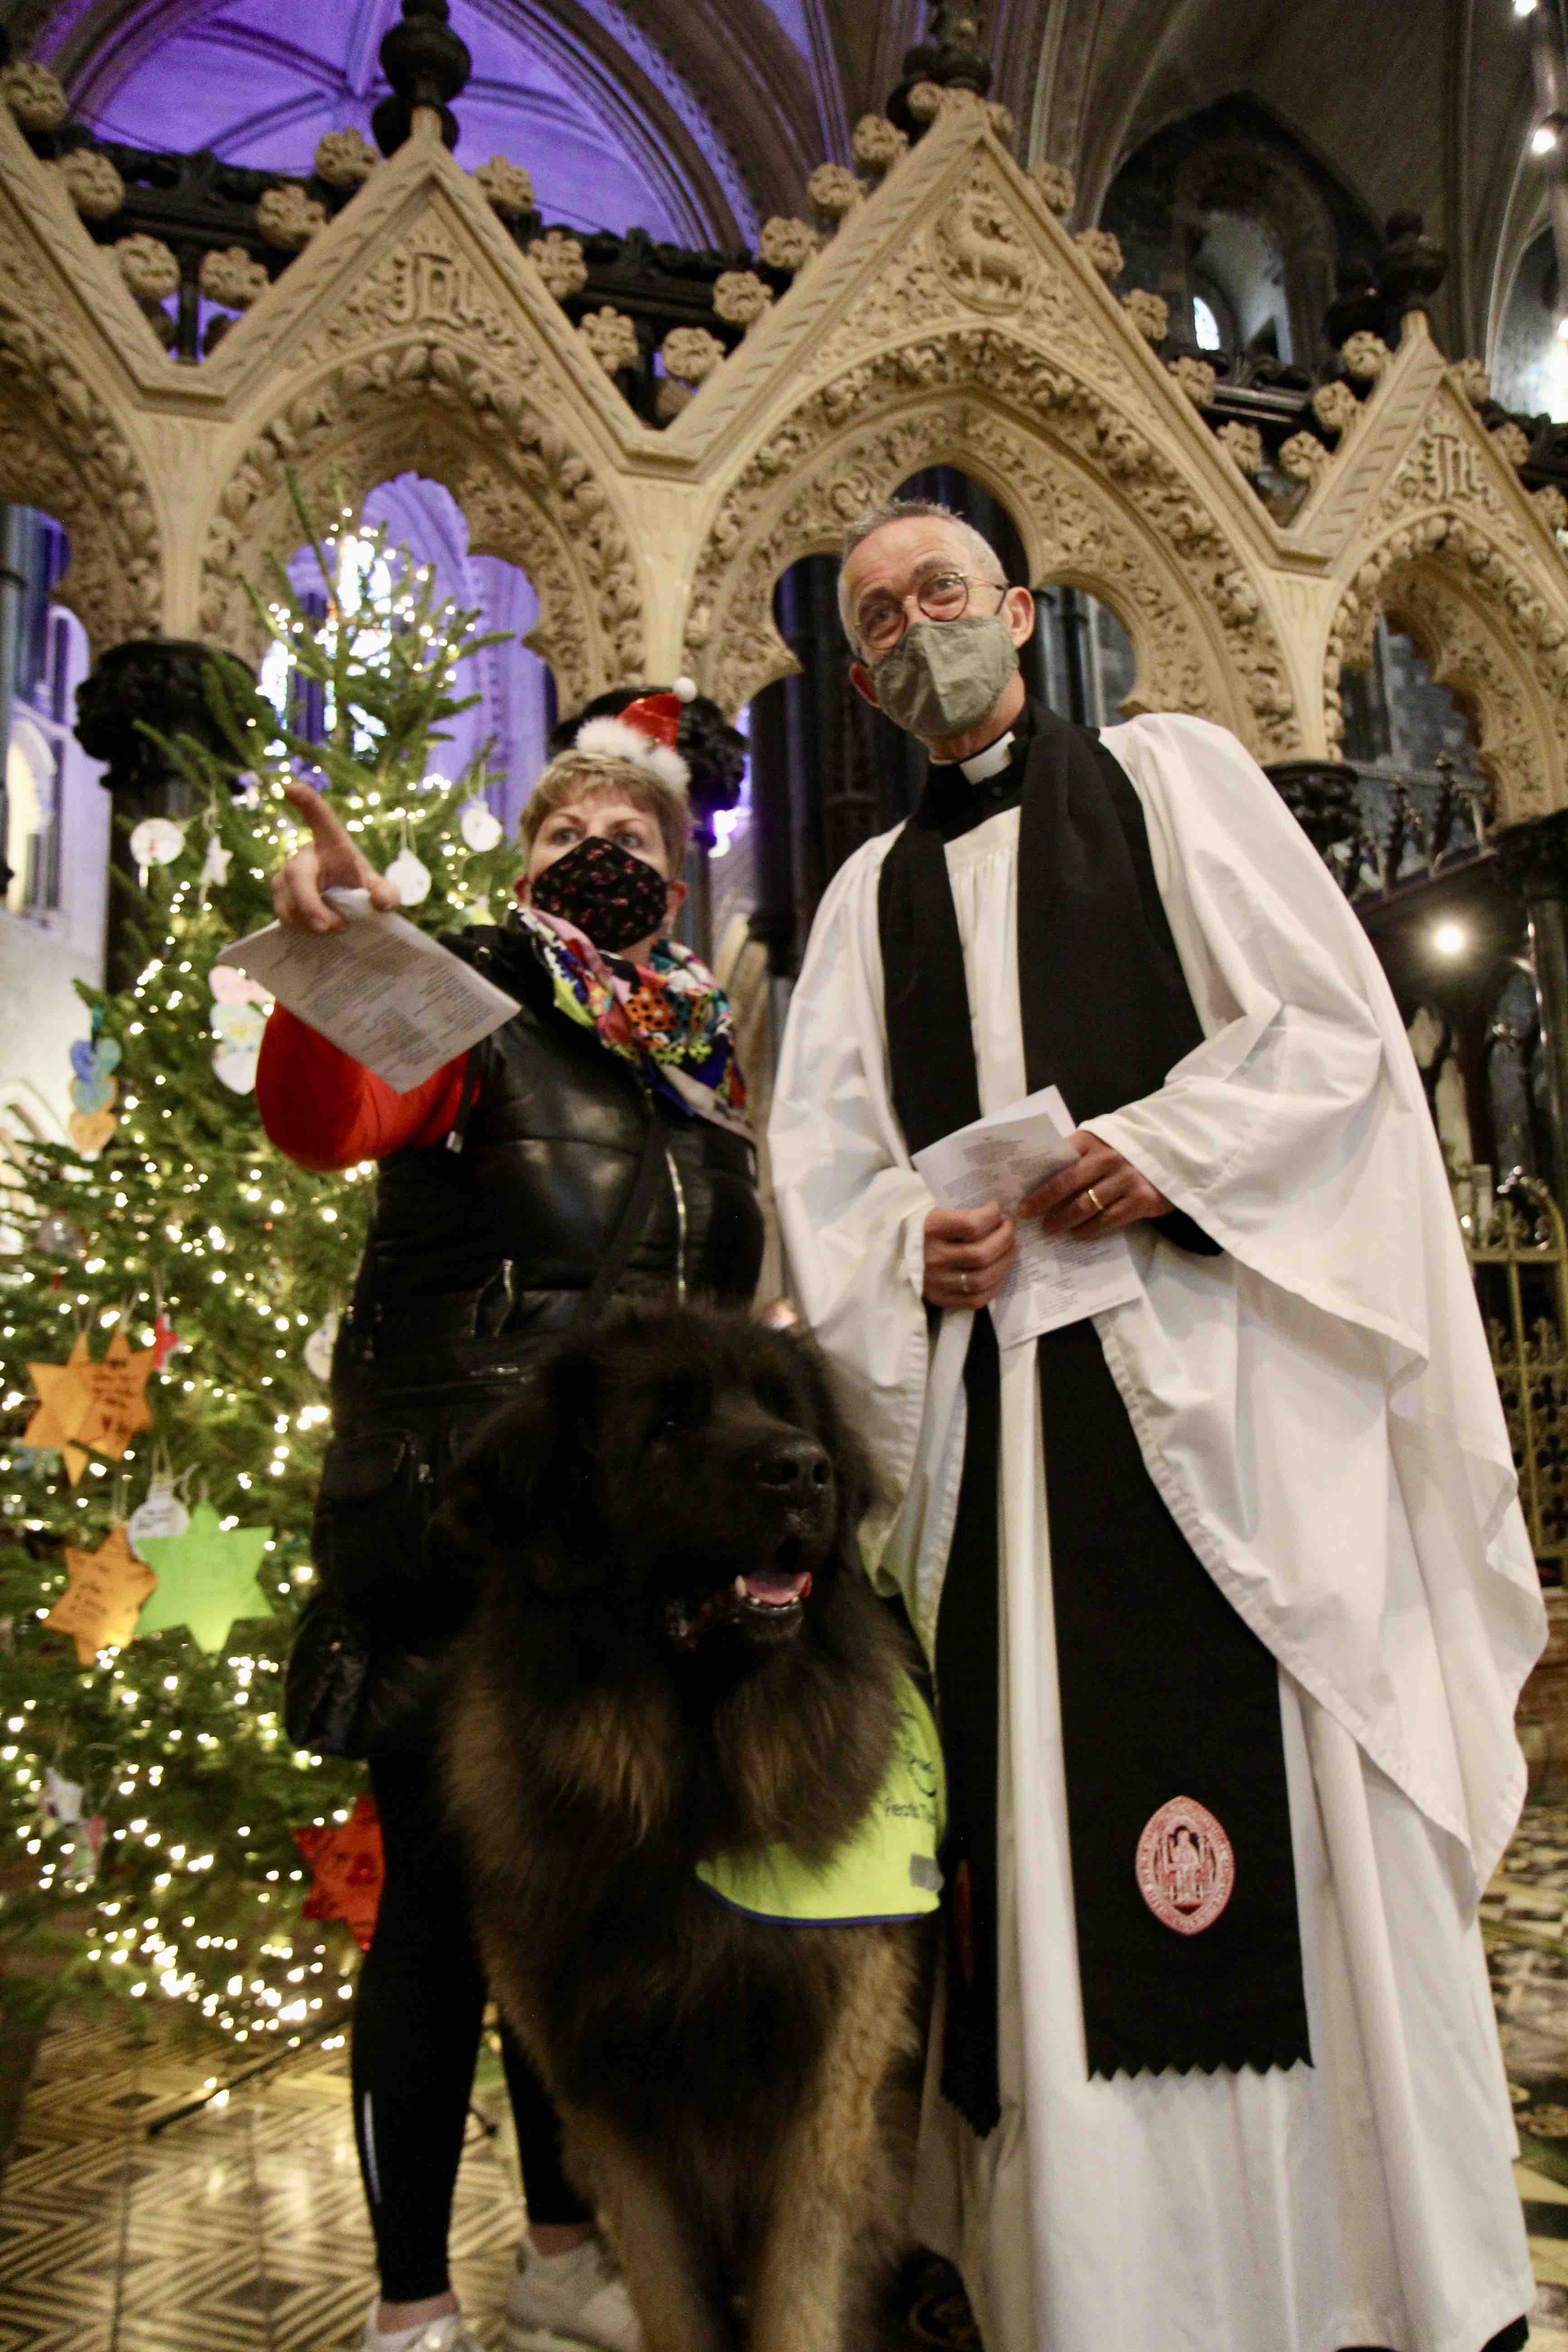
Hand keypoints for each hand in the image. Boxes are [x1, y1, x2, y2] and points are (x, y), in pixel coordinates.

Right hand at [269, 780, 400, 932]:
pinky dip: (305, 928)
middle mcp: (302, 857)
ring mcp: (284, 877)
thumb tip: (384, 904)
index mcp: (331, 843)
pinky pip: (286, 917)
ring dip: (314, 922)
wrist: (340, 902)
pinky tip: (320, 928)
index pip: (319, 818)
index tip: (291, 787)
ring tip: (338, 926)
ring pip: (290, 903)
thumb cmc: (357, 885)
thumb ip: (385, 892)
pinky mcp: (278, 897)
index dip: (306, 802)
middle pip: (297, 878)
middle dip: (312, 906)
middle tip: (334, 928)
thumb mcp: (375, 886)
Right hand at [923, 1201, 1015, 1310]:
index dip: (991, 1216)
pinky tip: (1000, 1272)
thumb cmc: (920, 1229)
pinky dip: (995, 1286)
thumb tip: (998, 1215)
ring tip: (1011, 1249)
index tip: (996, 1209)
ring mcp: (936, 1282)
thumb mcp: (933, 1212)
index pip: (971, 1225)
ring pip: (982, 1278)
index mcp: (929, 1229)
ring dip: (1005, 1263)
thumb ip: (962, 1214)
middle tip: (1009, 1230)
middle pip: (981, 1254)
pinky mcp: (940, 1299)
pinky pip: (976, 1299)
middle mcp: (932, 1257)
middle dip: (1004, 1240)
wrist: (893, 1254)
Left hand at [1020, 1134, 1170, 1240]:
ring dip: (1064, 1220)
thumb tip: (1038, 1176)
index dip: (1037, 1178)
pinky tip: (1078, 1234)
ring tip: (1049, 1229)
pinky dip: (1090, 1230)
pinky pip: (1109, 1220)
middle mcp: (1108, 1158)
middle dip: (1042, 1201)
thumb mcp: (1102, 1143)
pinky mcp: (1142, 1199)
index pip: (1057, 1158)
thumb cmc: (1126, 1150)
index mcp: (1093, 1140)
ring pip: (1086, 1205)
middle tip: (1026, 1216)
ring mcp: (1127, 1179)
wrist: (1173, 1155)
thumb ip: (1076, 1154)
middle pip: (1067, 1183)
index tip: (1019, 1193)